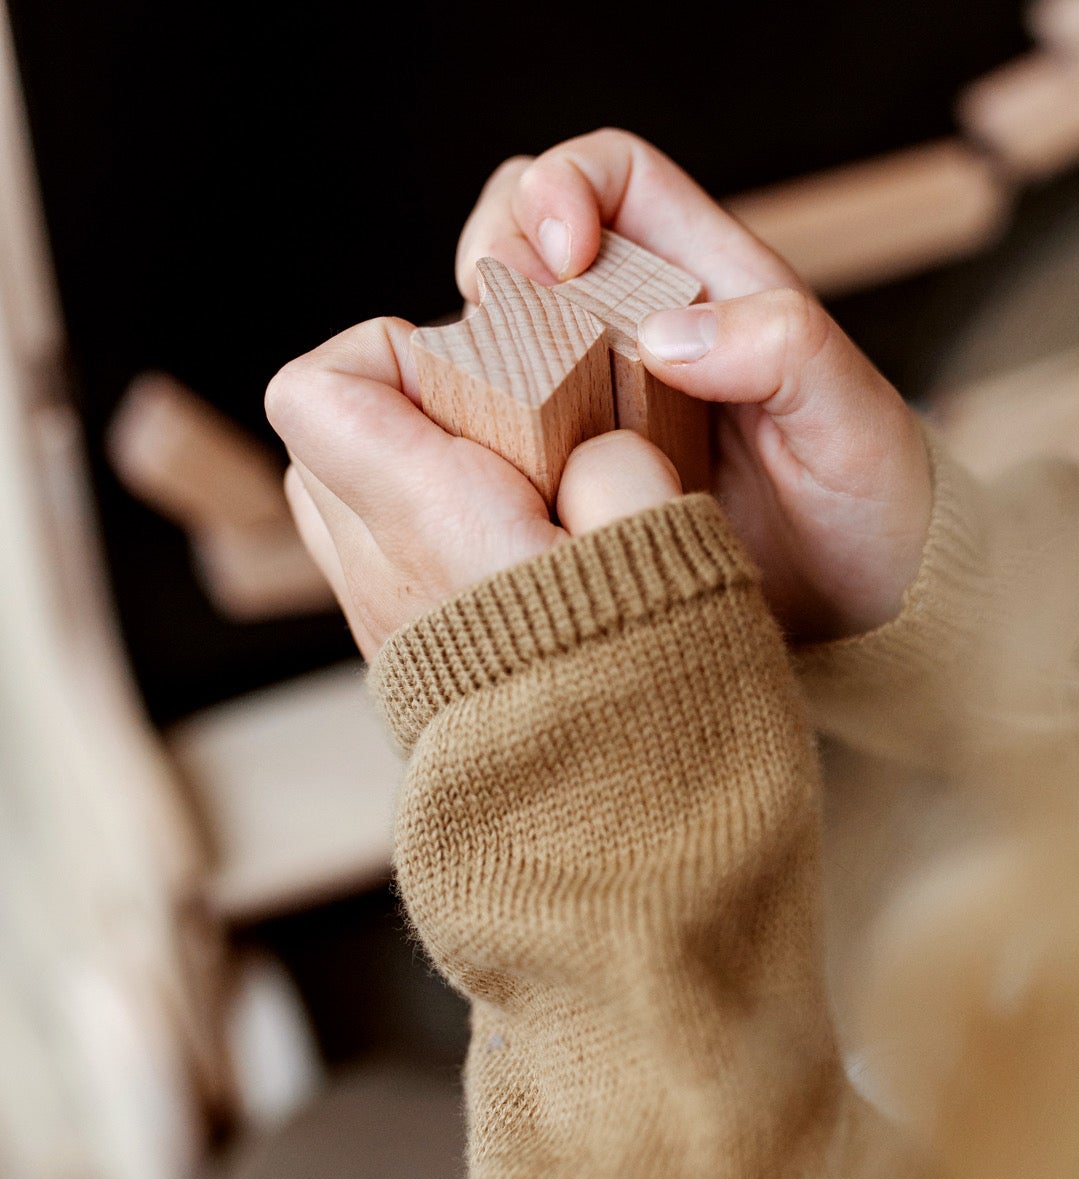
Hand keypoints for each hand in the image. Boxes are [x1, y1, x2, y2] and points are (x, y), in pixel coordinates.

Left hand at [265, 319, 679, 658]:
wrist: (615, 828)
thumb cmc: (645, 678)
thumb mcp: (665, 542)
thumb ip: (620, 463)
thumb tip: (591, 448)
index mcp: (431, 524)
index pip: (314, 395)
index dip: (381, 351)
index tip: (472, 369)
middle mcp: (380, 572)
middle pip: (322, 434)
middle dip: (405, 403)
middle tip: (503, 422)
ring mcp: (382, 620)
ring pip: (344, 494)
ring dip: (414, 466)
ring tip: (512, 485)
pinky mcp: (406, 657)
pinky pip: (383, 554)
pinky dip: (433, 526)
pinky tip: (518, 548)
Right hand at [456, 130, 932, 639]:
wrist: (869, 609)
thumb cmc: (875, 502)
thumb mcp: (854, 423)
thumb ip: (785, 354)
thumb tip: (663, 335)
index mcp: (712, 278)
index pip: (613, 174)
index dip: (564, 187)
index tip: (561, 258)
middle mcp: (642, 319)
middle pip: (527, 228)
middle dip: (497, 254)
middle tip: (504, 334)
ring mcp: (599, 389)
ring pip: (499, 324)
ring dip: (473, 346)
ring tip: (492, 407)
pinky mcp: (571, 459)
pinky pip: (495, 414)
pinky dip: (474, 423)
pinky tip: (493, 468)